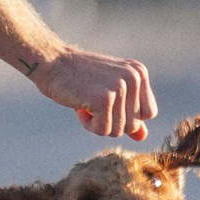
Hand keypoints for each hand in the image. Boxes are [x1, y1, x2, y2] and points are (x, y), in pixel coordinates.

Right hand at [30, 45, 153, 139]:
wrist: (50, 62)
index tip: (106, 101)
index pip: (148, 113)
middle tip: (91, 101)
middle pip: (134, 125)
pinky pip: (103, 131)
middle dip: (110, 120)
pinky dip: (88, 124)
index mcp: (139, 73)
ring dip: (97, 123)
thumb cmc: (78, 78)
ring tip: (85, 102)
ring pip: (118, 131)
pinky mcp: (104, 99)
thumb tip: (143, 137)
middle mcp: (134, 78)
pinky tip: (79, 106)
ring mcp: (120, 87)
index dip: (126, 115)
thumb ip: (128, 113)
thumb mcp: (108, 92)